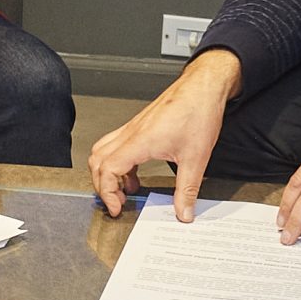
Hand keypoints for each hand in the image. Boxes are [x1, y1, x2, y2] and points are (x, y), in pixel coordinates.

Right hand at [88, 49, 240, 217]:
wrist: (203, 87)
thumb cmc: (198, 111)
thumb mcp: (196, 158)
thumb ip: (187, 190)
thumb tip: (183, 212)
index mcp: (140, 142)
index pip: (106, 170)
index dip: (106, 192)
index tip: (116, 207)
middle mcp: (132, 133)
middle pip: (97, 161)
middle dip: (102, 185)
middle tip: (117, 202)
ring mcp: (134, 128)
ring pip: (103, 151)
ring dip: (108, 172)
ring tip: (124, 190)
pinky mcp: (140, 126)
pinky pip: (117, 145)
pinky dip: (119, 163)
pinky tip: (135, 174)